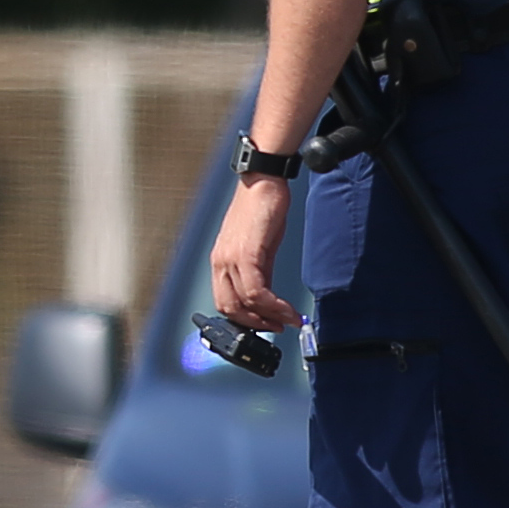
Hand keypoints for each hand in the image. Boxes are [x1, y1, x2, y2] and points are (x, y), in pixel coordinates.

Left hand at [212, 175, 298, 332]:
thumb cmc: (261, 208)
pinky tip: (287, 308)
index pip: (224, 302)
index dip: (244, 320)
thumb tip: (266, 296)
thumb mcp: (258, 246)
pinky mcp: (246, 253)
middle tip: (277, 327)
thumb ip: (260, 271)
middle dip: (256, 324)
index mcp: (220, 261)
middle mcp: (220, 262)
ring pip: (244, 303)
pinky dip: (273, 305)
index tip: (265, 325)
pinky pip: (256, 290)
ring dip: (269, 317)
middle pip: (230, 308)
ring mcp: (231, 258)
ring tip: (288, 320)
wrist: (263, 180)